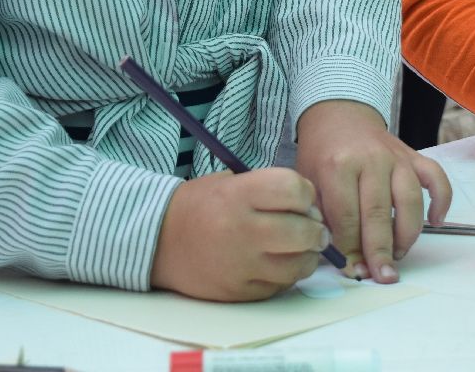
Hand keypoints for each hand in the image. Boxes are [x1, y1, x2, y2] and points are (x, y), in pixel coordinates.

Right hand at [149, 168, 330, 301]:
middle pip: (302, 231)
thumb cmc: (199, 206)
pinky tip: (277, 264)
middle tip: (315, 229)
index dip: (306, 194)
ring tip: (301, 249)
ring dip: (307, 257)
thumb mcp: (228, 181)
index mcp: (238, 195)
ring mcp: (240, 265)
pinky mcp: (238, 292)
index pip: (293, 189)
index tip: (304, 200)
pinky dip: (285, 277)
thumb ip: (267, 190)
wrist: (157, 241)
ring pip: (297, 265)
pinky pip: (279, 287)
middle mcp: (240, 229)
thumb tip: (310, 210)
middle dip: (316, 230)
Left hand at [294, 99, 452, 283]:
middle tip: (382, 276)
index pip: (346, 217)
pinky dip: (442, 201)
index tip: (352, 271)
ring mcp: (396, 157)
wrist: (339, 115)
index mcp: (338, 166)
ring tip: (398, 255)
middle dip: (380, 251)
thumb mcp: (309, 182)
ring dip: (407, 235)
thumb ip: (321, 216)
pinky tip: (436, 222)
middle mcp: (371, 160)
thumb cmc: (322, 154)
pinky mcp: (414, 156)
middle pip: (378, 214)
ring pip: (410, 201)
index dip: (349, 249)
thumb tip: (339, 257)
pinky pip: (437, 178)